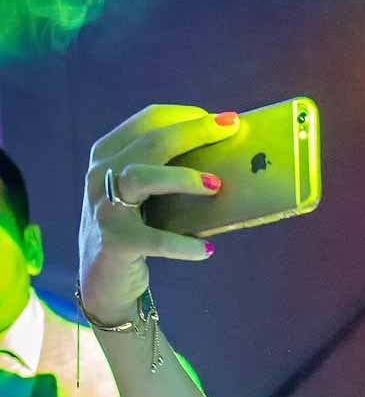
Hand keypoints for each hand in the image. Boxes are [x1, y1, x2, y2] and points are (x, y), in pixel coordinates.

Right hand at [78, 104, 236, 323]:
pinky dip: (183, 245)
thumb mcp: (140, 193)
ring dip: (183, 178)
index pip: (148, 120)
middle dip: (195, 132)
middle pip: (150, 142)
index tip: (223, 120)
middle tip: (231, 130)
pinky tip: (206, 250)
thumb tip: (222, 154)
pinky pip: (155, 240)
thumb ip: (164, 170)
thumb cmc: (134, 229)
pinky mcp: (116, 243)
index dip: (187, 116)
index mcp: (108, 154)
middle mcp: (101, 175)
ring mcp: (105, 208)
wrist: (103, 281)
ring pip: (141, 177)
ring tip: (216, 184)